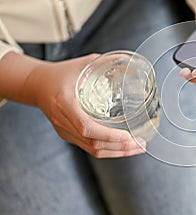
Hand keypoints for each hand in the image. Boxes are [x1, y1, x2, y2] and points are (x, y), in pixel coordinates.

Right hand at [25, 54, 145, 157]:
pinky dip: (108, 150)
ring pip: (93, 149)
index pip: (86, 127)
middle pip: (93, 143)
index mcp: (65, 103)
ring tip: (136, 147)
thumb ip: (106, 63)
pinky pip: (89, 147)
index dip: (108, 135)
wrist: (36, 84)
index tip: (127, 136)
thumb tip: (130, 62)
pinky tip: (123, 147)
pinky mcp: (68, 135)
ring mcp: (65, 131)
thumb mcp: (82, 64)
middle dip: (120, 147)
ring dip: (117, 152)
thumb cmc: (60, 73)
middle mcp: (63, 121)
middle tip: (140, 143)